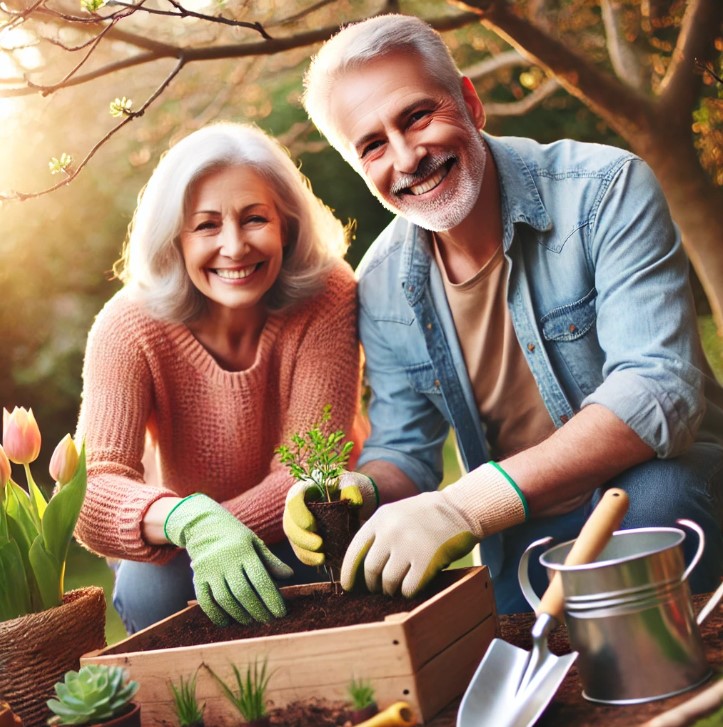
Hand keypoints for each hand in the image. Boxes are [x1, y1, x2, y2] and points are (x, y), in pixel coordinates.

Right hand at [164, 493, 293, 625]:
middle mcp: (226, 560)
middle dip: (257, 610)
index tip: (280, 613)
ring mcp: (209, 570)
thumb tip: (290, 575)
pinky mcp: (197, 577)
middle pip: (243, 592)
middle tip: (267, 620)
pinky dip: (216, 615)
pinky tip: (227, 622)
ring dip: (239, 614)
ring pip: (225, 599)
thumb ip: (271, 561)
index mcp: (244, 551)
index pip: (260, 579)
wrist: (205, 527)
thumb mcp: (255, 543)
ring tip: (250, 620)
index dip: (271, 599)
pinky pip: (206, 602)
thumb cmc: (236, 538)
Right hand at [283, 472, 378, 566]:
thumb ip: (351, 488)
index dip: (299, 514)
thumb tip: (355, 501)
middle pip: (289, 524)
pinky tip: (321, 561)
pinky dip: (308, 558)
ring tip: (322, 558)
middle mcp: (296, 508)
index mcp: (303, 489)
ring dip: (304, 551)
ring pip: (293, 540)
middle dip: (301, 537)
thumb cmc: (347, 488)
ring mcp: (297, 524)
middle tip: (319, 545)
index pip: (293, 500)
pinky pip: (300, 551)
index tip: (312, 525)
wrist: (350, 500)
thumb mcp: (350, 483)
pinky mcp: (303, 539)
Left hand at [340, 462, 526, 597]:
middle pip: (370, 569)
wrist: (458, 509)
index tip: (348, 586)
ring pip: (388, 581)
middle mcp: (391, 531)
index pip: (355, 550)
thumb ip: (377, 534)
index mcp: (380, 518)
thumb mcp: (395, 514)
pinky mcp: (426, 560)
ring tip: (395, 588)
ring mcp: (409, 545)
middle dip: (372, 584)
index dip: (349, 572)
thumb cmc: (424, 516)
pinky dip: (407, 592)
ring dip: (390, 590)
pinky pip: (408, 587)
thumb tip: (358, 568)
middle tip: (378, 588)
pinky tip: (410, 588)